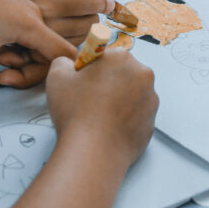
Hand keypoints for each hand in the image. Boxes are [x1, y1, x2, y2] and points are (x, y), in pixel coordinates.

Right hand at [0, 0, 112, 44]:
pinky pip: (81, 38)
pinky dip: (84, 30)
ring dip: (94, 15)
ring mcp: (48, 28)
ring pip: (91, 22)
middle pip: (95, 2)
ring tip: (85, 10)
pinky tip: (75, 22)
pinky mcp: (49, 44)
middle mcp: (47, 6)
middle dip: (104, 0)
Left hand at [0, 0, 75, 123]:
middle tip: (0, 74)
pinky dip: (14, 48)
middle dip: (27, 71)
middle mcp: (34, 16)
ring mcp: (25, 12)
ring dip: (19, 59)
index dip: (60, 74)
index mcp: (31, 24)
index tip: (42, 84)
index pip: (64, 54)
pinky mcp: (16, 11)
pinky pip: (27, 37)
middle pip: (48, 55)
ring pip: (36, 46)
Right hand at [46, 49, 157, 166]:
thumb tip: (69, 64)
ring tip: (97, 117)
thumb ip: (63, 61)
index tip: (82, 82)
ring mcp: (151, 100)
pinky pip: (136, 115)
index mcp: (122, 58)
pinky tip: (107, 128)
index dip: (91, 68)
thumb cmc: (76, 112)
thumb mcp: (57, 76)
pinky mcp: (152, 122)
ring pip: (131, 94)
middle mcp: (142, 75)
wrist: (94, 151)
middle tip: (88, 100)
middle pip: (122, 73)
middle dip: (107, 82)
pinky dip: (124, 119)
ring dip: (117, 100)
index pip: (106, 55)